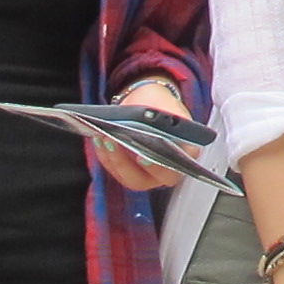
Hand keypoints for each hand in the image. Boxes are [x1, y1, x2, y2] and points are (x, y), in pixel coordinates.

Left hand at [91, 74, 191, 191]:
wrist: (148, 103)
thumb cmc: (160, 105)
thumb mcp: (167, 105)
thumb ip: (168, 116)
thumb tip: (157, 123)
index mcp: (185, 155)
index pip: (174, 170)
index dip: (158, 168)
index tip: (143, 157)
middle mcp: (167, 170)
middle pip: (146, 180)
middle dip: (126, 163)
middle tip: (114, 143)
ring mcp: (147, 174)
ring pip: (129, 177)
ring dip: (114, 159)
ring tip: (104, 137)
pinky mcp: (129, 171)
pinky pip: (115, 170)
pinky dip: (106, 155)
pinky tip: (99, 138)